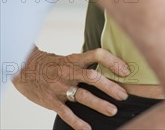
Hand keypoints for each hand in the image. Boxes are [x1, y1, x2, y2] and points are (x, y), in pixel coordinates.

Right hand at [13, 47, 129, 129]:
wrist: (25, 69)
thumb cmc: (54, 64)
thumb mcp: (70, 58)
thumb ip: (87, 64)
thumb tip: (111, 68)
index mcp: (75, 59)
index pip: (97, 55)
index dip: (113, 61)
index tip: (126, 71)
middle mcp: (69, 71)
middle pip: (93, 77)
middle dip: (110, 87)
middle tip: (124, 95)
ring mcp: (60, 86)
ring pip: (82, 96)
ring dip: (99, 104)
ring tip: (113, 111)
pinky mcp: (51, 101)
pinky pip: (66, 113)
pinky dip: (77, 122)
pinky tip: (87, 128)